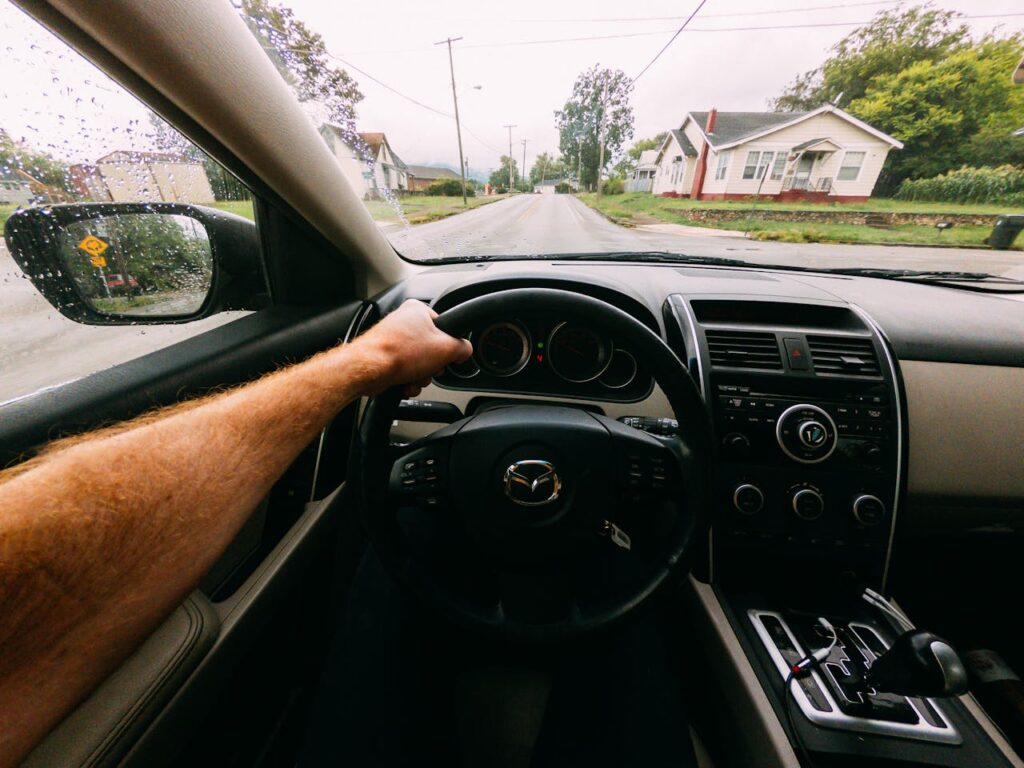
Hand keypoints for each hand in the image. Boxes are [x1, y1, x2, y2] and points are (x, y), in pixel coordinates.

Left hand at [355, 300, 472, 396]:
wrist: (369, 370)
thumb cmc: (399, 353)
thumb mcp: (446, 349)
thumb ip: (463, 348)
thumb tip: (465, 351)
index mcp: (418, 310)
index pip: (445, 327)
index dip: (449, 345)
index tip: (448, 356)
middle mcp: (403, 322)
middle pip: (431, 348)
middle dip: (433, 365)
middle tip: (430, 368)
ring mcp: (392, 339)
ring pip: (419, 362)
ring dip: (421, 376)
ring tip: (414, 378)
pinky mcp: (384, 356)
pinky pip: (405, 370)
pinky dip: (408, 380)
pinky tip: (405, 384)